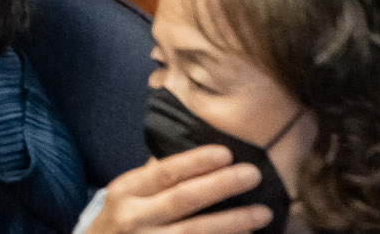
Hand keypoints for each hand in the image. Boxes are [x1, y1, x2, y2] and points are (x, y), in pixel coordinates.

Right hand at [86, 146, 275, 233]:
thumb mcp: (124, 197)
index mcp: (125, 192)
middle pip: (184, 201)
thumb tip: (197, 157)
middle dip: (221, 186)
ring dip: (232, 223)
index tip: (226, 153)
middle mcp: (133, 219)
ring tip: (261, 213)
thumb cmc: (117, 224)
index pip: (165, 173)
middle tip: (253, 175)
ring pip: (195, 233)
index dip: (196, 163)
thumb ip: (154, 179)